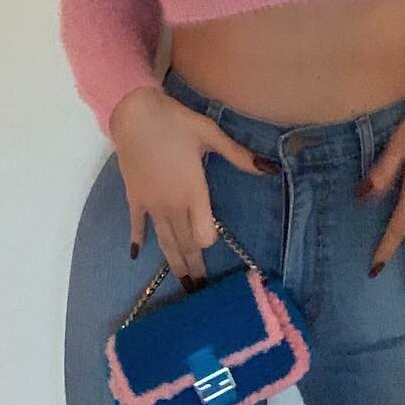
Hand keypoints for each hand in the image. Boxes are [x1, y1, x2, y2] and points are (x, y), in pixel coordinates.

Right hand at [110, 86, 277, 292]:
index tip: (213, 245)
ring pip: (164, 240)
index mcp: (194, 192)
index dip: (208, 242)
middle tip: (199, 290)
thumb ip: (239, 155)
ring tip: (181, 283)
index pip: (203, 232)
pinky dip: (139, 239)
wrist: (134, 114)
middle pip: (185, 243)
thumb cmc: (176, 122)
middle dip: (193, 266)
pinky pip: (138, 225)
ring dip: (173, 263)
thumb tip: (269, 169)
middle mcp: (172, 205)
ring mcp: (151, 204)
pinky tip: (136, 255)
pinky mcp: (134, 197)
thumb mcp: (211, 134)